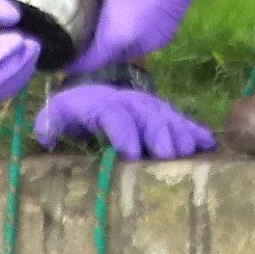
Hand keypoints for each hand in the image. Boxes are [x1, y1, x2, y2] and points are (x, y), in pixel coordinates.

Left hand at [34, 81, 215, 160]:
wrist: (90, 97)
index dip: (123, 131)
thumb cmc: (71, 114)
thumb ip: (50, 123)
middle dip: (158, 134)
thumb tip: (46, 134)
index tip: (131, 154)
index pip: (113, 113)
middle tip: (168, 156)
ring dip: (179, 134)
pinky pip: (182, 121)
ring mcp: (149, 106)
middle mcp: (128, 101)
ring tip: (189, 154)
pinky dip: (195, 132)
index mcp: (100, 103)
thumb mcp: (56, 115)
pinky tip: (208, 145)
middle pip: (147, 115)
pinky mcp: (163, 114)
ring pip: (167, 117)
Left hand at [36, 0, 254, 75]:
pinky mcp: (166, 32)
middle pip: (104, 57)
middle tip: (64, 34)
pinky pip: (137, 41)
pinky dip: (123, 34)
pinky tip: (113, 15)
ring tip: (85, 24)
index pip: (87, 63)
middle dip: (86, 50)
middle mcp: (139, 46)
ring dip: (106, 41)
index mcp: (120, 36)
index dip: (68, 62)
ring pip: (122, 49)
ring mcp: (156, 41)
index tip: (52, 56)